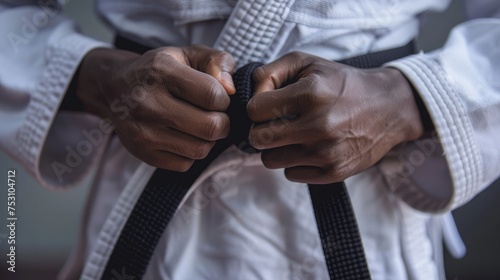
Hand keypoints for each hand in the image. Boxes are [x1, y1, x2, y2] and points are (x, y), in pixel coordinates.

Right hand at [75, 45, 235, 170]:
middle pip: (210, 127)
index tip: (218, 97)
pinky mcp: (143, 153)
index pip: (213, 95)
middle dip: (223, 123)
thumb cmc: (160, 70)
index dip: (225, 99)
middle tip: (216, 116)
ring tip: (200, 126)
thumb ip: (218, 62)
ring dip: (209, 140)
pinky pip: (185, 164)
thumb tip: (231, 89)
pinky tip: (184, 137)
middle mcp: (148, 102)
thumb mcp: (189, 54)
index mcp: (162, 71)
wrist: (115, 87)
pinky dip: (191, 153)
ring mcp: (143, 131)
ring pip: (200, 149)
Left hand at [247, 52, 423, 183]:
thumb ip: (269, 72)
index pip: (254, 110)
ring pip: (270, 160)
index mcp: (311, 94)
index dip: (257, 106)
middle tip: (274, 123)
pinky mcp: (334, 172)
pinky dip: (294, 163)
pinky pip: (291, 174)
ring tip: (292, 135)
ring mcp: (327, 152)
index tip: (268, 105)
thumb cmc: (342, 83)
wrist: (389, 107)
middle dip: (260, 130)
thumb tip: (250, 96)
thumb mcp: (307, 63)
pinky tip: (308, 148)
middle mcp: (319, 125)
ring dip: (276, 148)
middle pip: (257, 139)